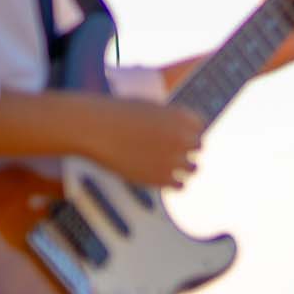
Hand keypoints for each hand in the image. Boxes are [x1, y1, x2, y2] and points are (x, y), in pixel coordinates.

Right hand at [87, 99, 204, 187]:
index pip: (199, 128)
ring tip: (166, 165)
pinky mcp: (161, 178)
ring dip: (183, 167)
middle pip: (199, 148)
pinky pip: (180, 185)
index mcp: (182, 117)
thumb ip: (169, 120)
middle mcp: (183, 138)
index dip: (188, 132)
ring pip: (193, 168)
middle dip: (187, 149)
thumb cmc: (115, 114)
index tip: (176, 136)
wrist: (94, 128)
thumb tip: (182, 132)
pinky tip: (160, 177)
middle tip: (169, 151)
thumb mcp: (149, 108)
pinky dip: (173, 182)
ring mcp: (174, 159)